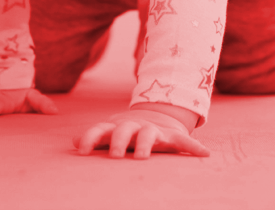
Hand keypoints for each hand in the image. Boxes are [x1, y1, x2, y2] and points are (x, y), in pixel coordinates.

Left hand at [74, 108, 209, 159]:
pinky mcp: (172, 136)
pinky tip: (204, 154)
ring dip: (145, 145)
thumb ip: (95, 137)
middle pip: (123, 131)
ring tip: (144, 157)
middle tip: (115, 156)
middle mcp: (134, 126)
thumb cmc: (128, 132)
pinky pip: (184, 141)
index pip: (100, 130)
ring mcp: (153, 130)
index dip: (90, 138)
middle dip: (119, 142)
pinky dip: (193, 147)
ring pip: (148, 136)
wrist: (158, 117)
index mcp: (117, 128)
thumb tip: (71, 142)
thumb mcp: (111, 133)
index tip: (81, 151)